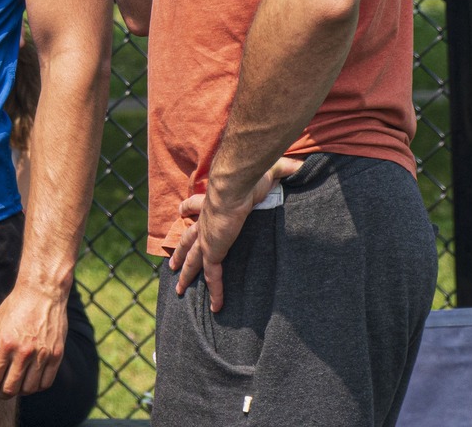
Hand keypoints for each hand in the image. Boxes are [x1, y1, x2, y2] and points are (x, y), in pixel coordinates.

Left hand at [0, 278, 66, 397]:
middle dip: (1, 392)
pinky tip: (31, 379)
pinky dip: (37, 386)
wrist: (43, 292)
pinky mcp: (56, 355)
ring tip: (17, 383)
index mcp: (5, 344)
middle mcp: (24, 352)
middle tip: (1, 389)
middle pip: (10, 389)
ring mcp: (42, 355)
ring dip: (20, 390)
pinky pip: (46, 383)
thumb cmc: (15, 307)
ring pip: (29, 389)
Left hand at [168, 157, 302, 307]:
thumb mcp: (267, 171)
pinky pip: (213, 276)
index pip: (194, 205)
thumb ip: (282, 168)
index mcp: (212, 200)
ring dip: (186, 275)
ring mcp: (206, 237)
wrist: (236, 185)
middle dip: (180, 253)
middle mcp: (204, 221)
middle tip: (172, 264)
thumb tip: (300, 164)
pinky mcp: (213, 250)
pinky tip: (217, 307)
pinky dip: (216, 292)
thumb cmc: (249, 176)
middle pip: (187, 239)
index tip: (182, 210)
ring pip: (193, 261)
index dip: (189, 208)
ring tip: (179, 288)